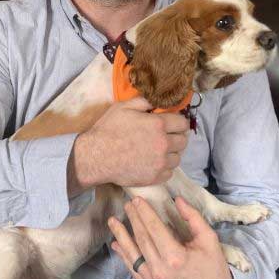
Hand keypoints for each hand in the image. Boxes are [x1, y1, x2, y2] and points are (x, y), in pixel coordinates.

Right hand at [72, 97, 188, 188]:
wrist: (96, 156)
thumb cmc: (108, 130)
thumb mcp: (123, 107)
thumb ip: (144, 101)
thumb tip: (157, 101)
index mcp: (158, 124)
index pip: (182, 123)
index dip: (178, 122)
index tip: (172, 124)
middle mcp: (164, 143)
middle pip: (183, 141)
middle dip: (176, 137)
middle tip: (165, 137)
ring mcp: (160, 162)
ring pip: (177, 158)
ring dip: (171, 153)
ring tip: (158, 151)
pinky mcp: (155, 177)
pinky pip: (169, 172)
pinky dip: (164, 167)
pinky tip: (153, 162)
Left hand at [108, 196, 233, 278]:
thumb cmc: (213, 270)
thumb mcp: (209, 241)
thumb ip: (193, 219)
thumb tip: (178, 200)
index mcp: (175, 257)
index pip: (154, 228)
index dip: (145, 212)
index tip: (138, 199)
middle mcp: (160, 269)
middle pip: (142, 238)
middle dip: (134, 219)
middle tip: (128, 203)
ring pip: (132, 253)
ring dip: (121, 235)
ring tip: (112, 221)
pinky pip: (133, 268)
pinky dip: (123, 256)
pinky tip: (116, 245)